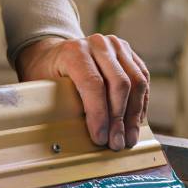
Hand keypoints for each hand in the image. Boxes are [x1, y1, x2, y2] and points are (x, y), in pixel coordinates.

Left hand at [16, 35, 149, 150]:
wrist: (53, 54)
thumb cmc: (48, 75)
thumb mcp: (43, 88)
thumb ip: (57, 106)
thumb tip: (72, 137)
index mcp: (75, 51)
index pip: (93, 84)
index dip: (99, 115)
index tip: (100, 137)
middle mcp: (98, 44)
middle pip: (119, 84)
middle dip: (118, 119)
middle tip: (116, 143)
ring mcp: (116, 47)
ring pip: (136, 82)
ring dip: (133, 115)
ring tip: (128, 138)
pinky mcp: (129, 54)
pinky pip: (143, 81)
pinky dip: (140, 105)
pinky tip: (135, 123)